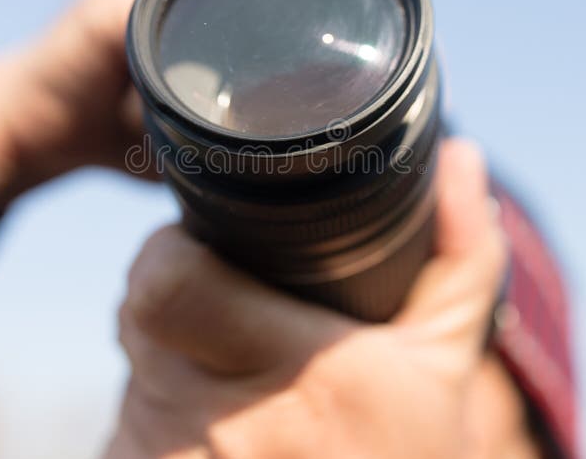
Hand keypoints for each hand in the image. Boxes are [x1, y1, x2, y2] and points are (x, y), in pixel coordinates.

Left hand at [107, 140, 536, 458]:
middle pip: (140, 312)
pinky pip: (124, 425)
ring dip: (170, 352)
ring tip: (233, 374)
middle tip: (223, 305)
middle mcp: (225, 431)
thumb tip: (461, 154)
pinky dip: (160, 415)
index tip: (205, 248)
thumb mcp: (441, 368)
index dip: (173, 253)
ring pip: (133, 364)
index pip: (167, 280)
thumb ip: (457, 256)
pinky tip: (214, 432)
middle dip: (174, 294)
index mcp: (305, 381)